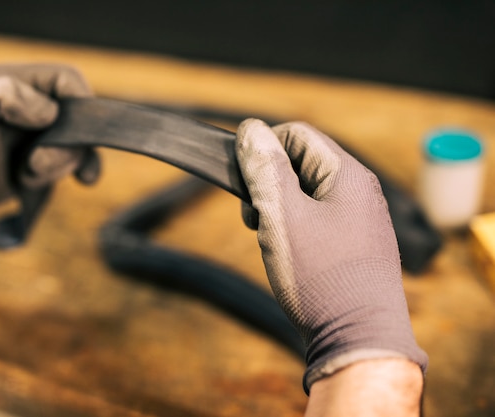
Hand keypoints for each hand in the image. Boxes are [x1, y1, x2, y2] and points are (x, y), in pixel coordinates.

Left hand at [0, 63, 98, 238]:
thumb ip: (0, 95)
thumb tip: (48, 112)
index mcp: (12, 82)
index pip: (65, 79)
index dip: (76, 100)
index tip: (61, 128)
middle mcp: (30, 107)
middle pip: (78, 114)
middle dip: (67, 143)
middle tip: (35, 162)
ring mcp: (37, 136)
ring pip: (77, 143)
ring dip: (59, 165)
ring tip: (24, 175)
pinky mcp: (40, 162)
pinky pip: (75, 160)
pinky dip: (85, 169)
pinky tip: (84, 180)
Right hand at [235, 119, 426, 392]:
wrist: (359, 339)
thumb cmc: (322, 278)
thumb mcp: (282, 216)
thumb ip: (265, 169)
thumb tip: (251, 129)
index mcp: (347, 174)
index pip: (297, 134)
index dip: (263, 149)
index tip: (242, 181)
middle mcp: (360, 191)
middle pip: (302, 163)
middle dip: (269, 183)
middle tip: (254, 217)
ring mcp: (361, 219)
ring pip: (308, 194)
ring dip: (280, 208)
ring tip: (271, 239)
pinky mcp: (356, 245)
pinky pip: (319, 220)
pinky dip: (296, 228)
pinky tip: (290, 254)